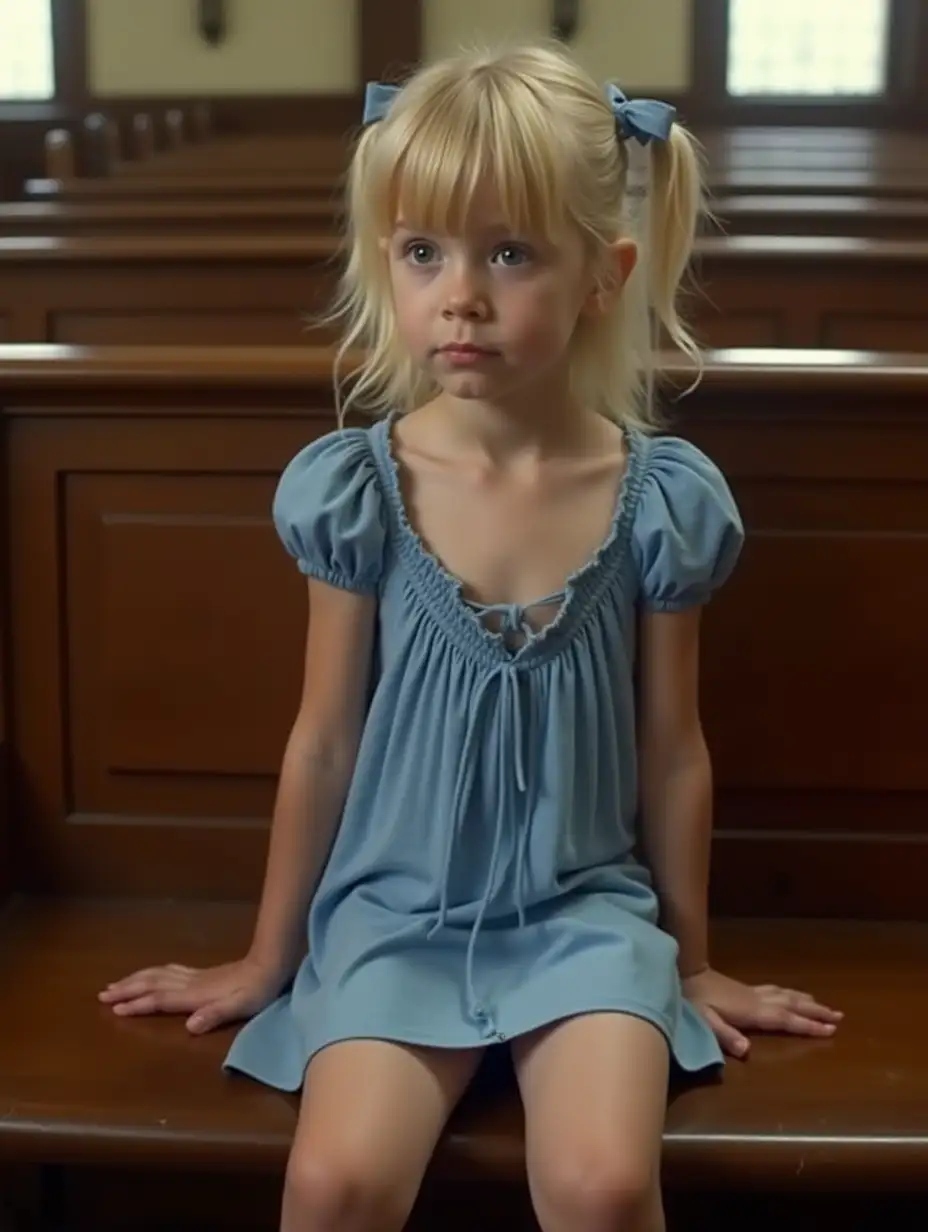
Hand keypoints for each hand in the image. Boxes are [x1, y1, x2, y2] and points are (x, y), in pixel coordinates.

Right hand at [98, 954, 288, 1034]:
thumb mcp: (240, 1007)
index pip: (160, 999)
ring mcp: (195, 976)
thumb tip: (189, 1026)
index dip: (137, 1004)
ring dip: (135, 979)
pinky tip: (151, 974)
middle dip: (127, 988)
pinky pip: (168, 970)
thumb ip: (215, 1015)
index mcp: (195, 994)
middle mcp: (190, 983)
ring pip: (158, 974)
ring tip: (116, 983)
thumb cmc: (257, 991)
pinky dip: (152, 972)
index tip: (113, 1008)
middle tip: (102, 994)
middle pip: (152, 983)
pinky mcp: (202, 973)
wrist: (270, 963)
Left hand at [682, 966, 842, 1058]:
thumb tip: (747, 1052)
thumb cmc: (692, 1000)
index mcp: (752, 1011)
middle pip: (793, 1005)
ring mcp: (754, 992)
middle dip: (816, 1012)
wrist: (685, 971)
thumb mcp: (704, 1020)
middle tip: (840, 1017)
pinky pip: (778, 991)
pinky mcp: (747, 989)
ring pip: (787, 995)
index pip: (785, 1020)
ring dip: (808, 1001)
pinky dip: (792, 994)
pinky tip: (793, 995)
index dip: (808, 1026)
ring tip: (825, 1007)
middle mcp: (758, 1000)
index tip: (831, 1030)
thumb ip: (724, 1035)